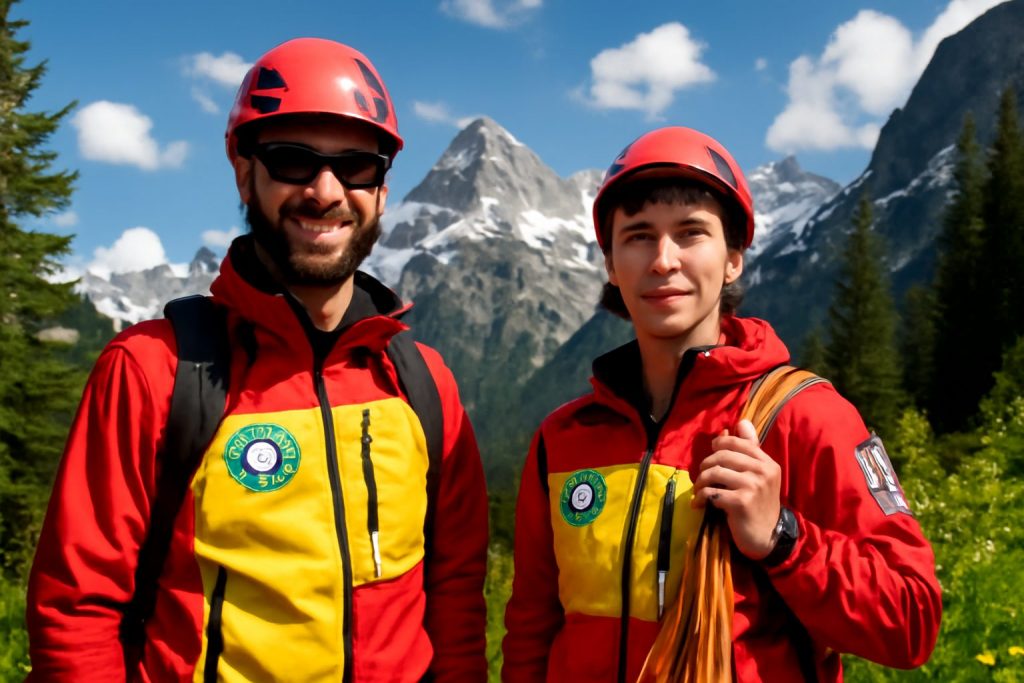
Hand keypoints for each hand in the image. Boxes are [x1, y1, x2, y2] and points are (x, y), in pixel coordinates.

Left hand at [691, 419, 781, 559]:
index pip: (737, 442)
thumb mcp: (760, 475)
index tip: (711, 455)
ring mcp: (753, 486)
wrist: (768, 537)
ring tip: (699, 490)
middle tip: (701, 477)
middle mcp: (762, 471)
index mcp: (767, 463)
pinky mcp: (741, 502)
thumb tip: (741, 422)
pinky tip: (699, 504)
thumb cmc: (759, 505)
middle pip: (722, 455)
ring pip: (714, 472)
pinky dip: (701, 498)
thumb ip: (750, 449)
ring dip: (700, 482)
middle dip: (706, 465)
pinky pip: (711, 492)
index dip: (719, 444)